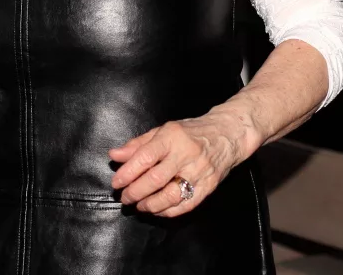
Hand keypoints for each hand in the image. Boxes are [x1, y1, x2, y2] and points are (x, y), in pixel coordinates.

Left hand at [109, 111, 259, 216]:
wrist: (228, 135)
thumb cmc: (190, 132)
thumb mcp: (162, 131)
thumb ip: (137, 144)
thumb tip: (114, 155)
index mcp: (171, 138)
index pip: (145, 157)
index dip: (128, 172)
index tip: (116, 182)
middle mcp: (185, 155)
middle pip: (156, 179)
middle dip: (136, 192)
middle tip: (124, 198)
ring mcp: (199, 172)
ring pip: (172, 195)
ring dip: (151, 204)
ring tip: (139, 206)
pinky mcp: (209, 186)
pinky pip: (187, 204)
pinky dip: (170, 211)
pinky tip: (158, 210)